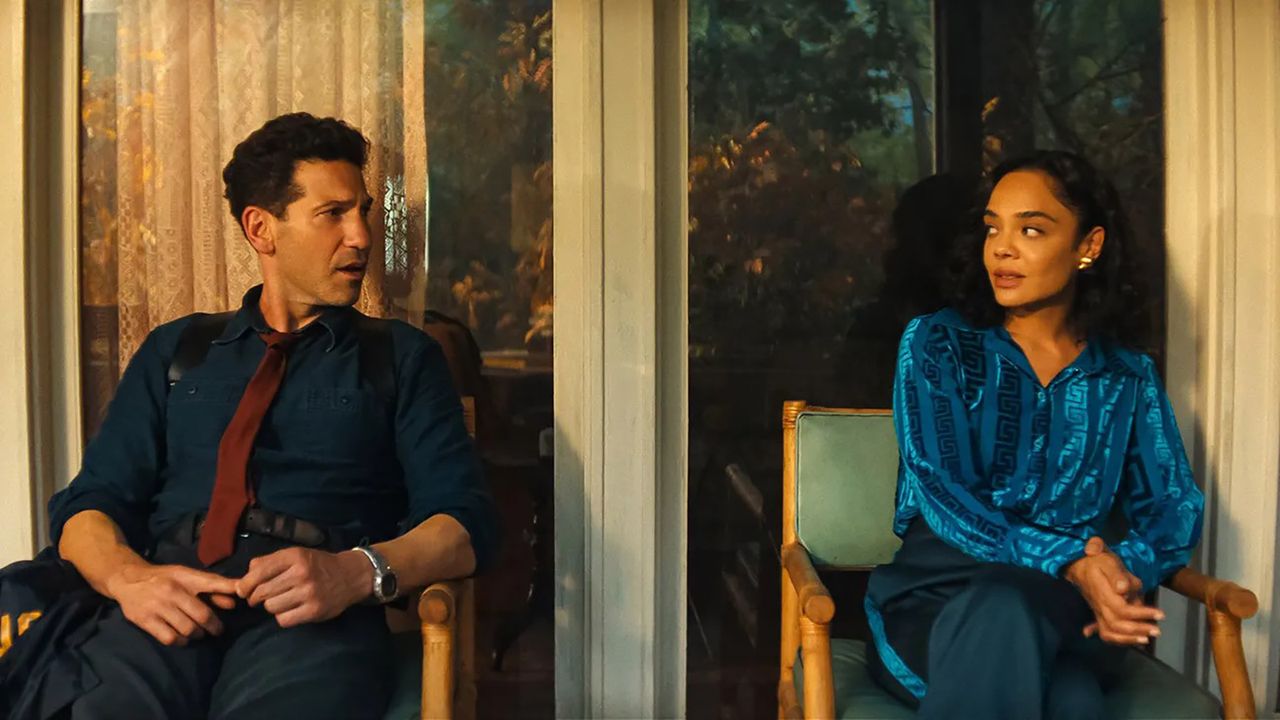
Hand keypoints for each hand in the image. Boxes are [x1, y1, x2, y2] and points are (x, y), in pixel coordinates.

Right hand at [105, 563, 237, 645]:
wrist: (127, 579)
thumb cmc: (163, 578)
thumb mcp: (186, 576)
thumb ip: (210, 589)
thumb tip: (234, 603)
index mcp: (184, 576)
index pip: (211, 582)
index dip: (228, 589)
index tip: (242, 596)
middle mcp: (172, 591)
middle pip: (201, 614)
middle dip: (214, 626)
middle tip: (217, 630)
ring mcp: (157, 606)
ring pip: (187, 628)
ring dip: (198, 634)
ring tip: (199, 633)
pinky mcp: (145, 620)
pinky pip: (170, 638)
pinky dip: (181, 641)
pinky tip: (183, 638)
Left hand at [235, 547, 372, 627]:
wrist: (350, 576)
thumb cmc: (318, 565)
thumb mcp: (296, 554)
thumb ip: (269, 562)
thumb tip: (244, 578)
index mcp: (294, 556)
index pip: (258, 572)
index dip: (245, 584)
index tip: (243, 590)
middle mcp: (302, 573)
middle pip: (262, 592)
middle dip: (255, 597)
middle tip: (258, 599)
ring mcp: (309, 593)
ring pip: (271, 607)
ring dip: (271, 606)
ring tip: (280, 601)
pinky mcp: (314, 611)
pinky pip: (283, 620)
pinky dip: (283, 617)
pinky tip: (290, 610)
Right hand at [1065, 536, 1163, 645]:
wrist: (1079, 565)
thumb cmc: (1097, 562)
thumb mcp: (1108, 561)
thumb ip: (1116, 574)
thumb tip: (1123, 589)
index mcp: (1103, 594)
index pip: (1122, 610)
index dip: (1142, 614)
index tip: (1160, 613)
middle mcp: (1100, 607)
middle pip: (1117, 625)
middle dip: (1139, 630)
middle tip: (1157, 630)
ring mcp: (1098, 612)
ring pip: (1110, 633)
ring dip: (1128, 639)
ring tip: (1146, 639)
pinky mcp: (1099, 615)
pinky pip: (1106, 633)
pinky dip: (1118, 640)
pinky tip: (1132, 641)